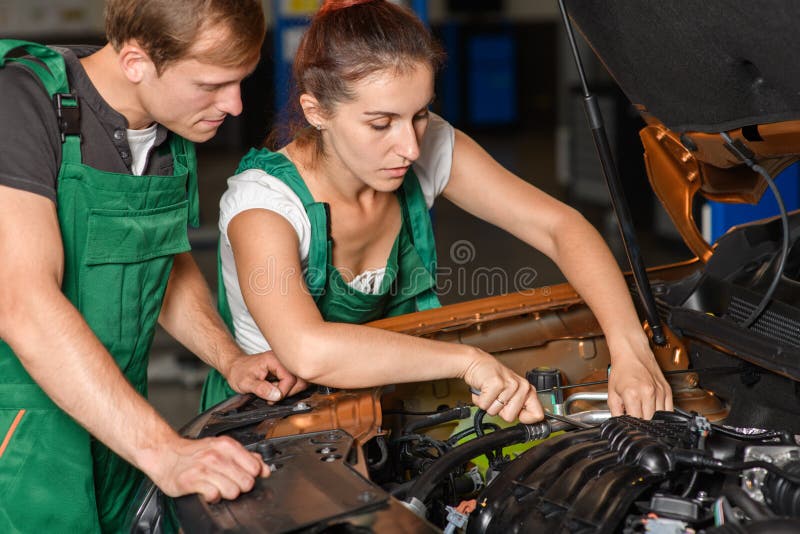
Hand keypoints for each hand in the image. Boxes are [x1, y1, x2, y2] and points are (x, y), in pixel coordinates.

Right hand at [148, 435, 269, 502]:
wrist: (165, 454)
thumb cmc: (195, 453)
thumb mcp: (222, 448)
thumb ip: (246, 457)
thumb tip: (265, 469)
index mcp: (227, 445)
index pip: (255, 467)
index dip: (251, 475)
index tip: (243, 475)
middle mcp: (216, 455)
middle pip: (246, 482)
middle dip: (240, 487)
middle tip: (229, 483)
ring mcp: (204, 468)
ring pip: (233, 491)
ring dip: (227, 493)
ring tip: (218, 487)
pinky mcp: (192, 481)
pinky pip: (214, 496)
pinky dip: (212, 497)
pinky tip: (207, 491)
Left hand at [226, 350, 307, 401]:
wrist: (235, 367)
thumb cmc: (239, 372)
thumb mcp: (245, 383)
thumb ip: (261, 389)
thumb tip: (277, 396)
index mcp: (274, 359)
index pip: (290, 378)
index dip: (283, 391)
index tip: (272, 398)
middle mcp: (283, 360)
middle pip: (300, 378)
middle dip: (289, 391)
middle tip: (274, 396)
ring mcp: (285, 364)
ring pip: (300, 380)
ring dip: (290, 390)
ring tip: (275, 392)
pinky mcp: (286, 370)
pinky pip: (295, 380)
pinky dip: (289, 389)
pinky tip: (278, 390)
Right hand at [463, 350, 542, 423]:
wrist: (476, 363)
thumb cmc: (492, 378)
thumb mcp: (510, 393)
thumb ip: (520, 406)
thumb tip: (530, 420)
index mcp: (528, 390)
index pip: (537, 414)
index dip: (526, 420)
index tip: (519, 416)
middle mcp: (522, 386)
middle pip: (510, 417)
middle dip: (499, 411)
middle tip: (497, 397)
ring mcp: (510, 384)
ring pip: (495, 412)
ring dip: (488, 404)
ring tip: (489, 392)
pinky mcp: (497, 384)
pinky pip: (485, 405)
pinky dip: (480, 400)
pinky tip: (484, 389)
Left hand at [607, 333, 672, 418]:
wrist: (632, 352)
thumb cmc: (622, 368)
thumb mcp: (612, 392)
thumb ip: (615, 411)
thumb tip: (619, 423)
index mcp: (633, 394)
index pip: (636, 421)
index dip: (632, 426)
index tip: (629, 426)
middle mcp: (648, 393)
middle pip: (650, 421)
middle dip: (642, 424)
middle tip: (637, 421)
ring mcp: (660, 391)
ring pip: (661, 417)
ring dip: (653, 419)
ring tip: (645, 415)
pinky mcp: (667, 390)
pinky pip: (670, 409)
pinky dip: (664, 414)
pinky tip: (655, 412)